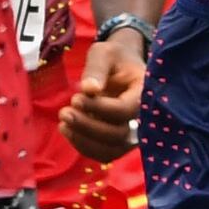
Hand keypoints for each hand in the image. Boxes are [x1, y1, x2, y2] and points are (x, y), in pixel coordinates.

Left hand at [59, 24, 145, 162]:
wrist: (121, 67)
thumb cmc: (114, 58)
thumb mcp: (104, 54)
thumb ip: (97, 68)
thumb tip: (89, 89)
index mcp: (145, 95)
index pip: (124, 111)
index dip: (99, 108)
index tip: (75, 98)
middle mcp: (142, 119)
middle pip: (119, 135)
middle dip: (88, 127)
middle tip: (63, 112)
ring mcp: (132, 134)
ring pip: (112, 150)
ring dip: (84, 141)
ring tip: (63, 124)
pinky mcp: (119, 142)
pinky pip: (104, 154)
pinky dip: (84, 146)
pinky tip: (68, 130)